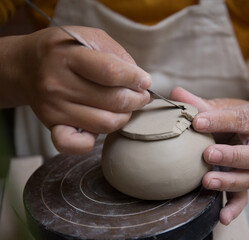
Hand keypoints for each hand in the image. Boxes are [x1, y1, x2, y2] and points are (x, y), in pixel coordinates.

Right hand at [18, 26, 150, 153]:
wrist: (26, 65)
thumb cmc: (64, 50)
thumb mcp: (89, 37)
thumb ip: (116, 54)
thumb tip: (139, 80)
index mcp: (67, 56)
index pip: (111, 72)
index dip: (135, 79)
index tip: (145, 81)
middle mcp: (57, 83)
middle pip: (113, 101)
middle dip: (137, 99)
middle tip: (141, 95)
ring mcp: (54, 108)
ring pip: (105, 123)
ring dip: (124, 117)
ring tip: (125, 107)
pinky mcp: (52, 125)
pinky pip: (76, 145)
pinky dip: (93, 141)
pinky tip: (100, 126)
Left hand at [170, 87, 248, 224]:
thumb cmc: (239, 117)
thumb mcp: (223, 106)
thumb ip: (200, 103)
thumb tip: (175, 93)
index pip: (240, 120)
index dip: (220, 121)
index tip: (197, 121)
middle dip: (231, 155)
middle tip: (208, 154)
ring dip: (229, 181)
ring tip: (207, 181)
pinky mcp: (247, 181)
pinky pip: (244, 197)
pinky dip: (234, 208)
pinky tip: (223, 216)